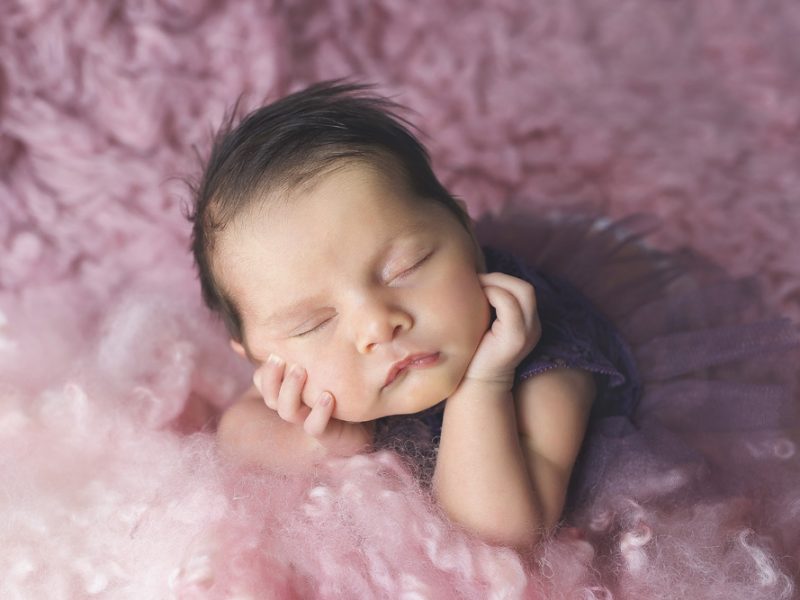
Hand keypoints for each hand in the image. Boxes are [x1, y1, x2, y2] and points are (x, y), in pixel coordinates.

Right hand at [253, 355, 372, 454]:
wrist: (371, 418)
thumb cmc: (349, 384)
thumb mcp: (330, 360)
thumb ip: (314, 346)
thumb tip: (286, 321)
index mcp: (292, 388)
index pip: (264, 382)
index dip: (264, 371)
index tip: (275, 353)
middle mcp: (297, 406)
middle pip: (271, 397)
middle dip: (271, 377)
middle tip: (279, 358)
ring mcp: (310, 420)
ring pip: (287, 412)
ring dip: (289, 390)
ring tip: (300, 370)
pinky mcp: (327, 434)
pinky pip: (314, 427)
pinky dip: (318, 413)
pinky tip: (327, 396)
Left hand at [464, 272, 541, 387]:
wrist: (475, 386)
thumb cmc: (475, 354)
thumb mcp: (485, 325)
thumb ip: (490, 306)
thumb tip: (476, 278)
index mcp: (527, 324)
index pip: (523, 290)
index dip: (501, 280)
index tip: (478, 282)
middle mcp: (533, 327)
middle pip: (526, 288)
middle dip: (499, 278)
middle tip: (476, 282)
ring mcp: (528, 333)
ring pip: (522, 291)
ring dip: (496, 284)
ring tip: (476, 289)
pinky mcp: (515, 338)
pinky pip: (509, 304)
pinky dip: (492, 294)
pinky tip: (477, 300)